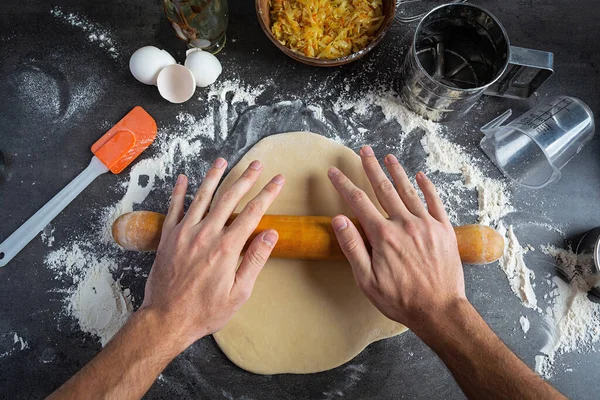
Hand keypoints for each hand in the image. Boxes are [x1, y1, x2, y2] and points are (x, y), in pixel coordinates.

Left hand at [140, 158, 283, 349]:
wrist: (167, 319)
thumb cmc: (206, 311)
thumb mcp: (239, 292)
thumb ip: (255, 260)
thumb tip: (271, 235)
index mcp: (227, 247)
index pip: (253, 212)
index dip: (268, 193)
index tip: (278, 180)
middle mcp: (206, 234)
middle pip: (229, 197)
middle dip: (246, 178)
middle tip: (256, 164)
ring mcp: (185, 233)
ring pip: (202, 196)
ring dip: (214, 176)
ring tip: (223, 160)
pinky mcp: (168, 237)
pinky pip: (174, 207)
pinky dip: (179, 191)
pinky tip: (184, 178)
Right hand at [327, 146, 465, 330]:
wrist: (439, 311)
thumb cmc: (400, 299)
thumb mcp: (367, 280)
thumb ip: (353, 247)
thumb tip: (339, 219)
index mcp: (383, 235)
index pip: (358, 202)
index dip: (344, 184)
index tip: (334, 172)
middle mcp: (405, 223)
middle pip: (384, 189)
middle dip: (371, 167)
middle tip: (364, 150)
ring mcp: (427, 225)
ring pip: (408, 191)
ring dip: (397, 172)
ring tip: (388, 156)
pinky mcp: (444, 230)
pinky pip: (435, 202)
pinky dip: (427, 187)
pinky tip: (420, 176)